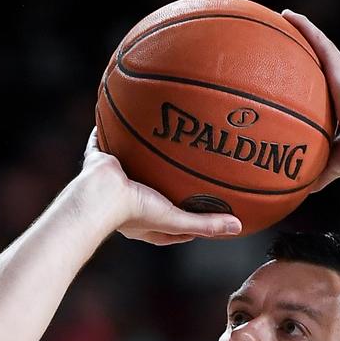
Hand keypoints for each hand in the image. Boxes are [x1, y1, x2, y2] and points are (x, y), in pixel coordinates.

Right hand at [80, 127, 241, 244]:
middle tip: (187, 173)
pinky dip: (115, 130)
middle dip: (168, 183)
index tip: (206, 209)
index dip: (189, 217)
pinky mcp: (102, 160)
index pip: (172, 223)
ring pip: (134, 165)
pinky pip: (109, 141)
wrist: (101, 195)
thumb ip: (206, 224)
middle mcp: (129, 200)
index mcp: (144, 221)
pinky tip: (128, 113)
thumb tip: (238, 227)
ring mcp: (115, 180)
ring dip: (145, 155)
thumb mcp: (176, 220)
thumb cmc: (135, 212)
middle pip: (154, 190)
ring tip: (161, 140)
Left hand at [281, 9, 339, 192]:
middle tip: (287, 33)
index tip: (299, 65)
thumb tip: (303, 189)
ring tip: (284, 18)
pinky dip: (304, 28)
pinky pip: (319, 42)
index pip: (326, 80)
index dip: (314, 70)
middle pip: (322, 56)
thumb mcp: (335, 161)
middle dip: (307, 43)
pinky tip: (289, 18)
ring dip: (303, 29)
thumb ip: (319, 170)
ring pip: (320, 43)